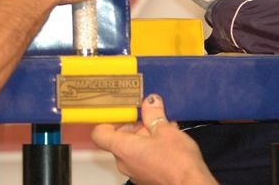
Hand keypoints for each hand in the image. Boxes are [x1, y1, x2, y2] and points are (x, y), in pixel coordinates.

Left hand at [91, 94, 217, 184]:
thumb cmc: (178, 164)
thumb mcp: (165, 130)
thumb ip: (154, 114)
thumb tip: (150, 102)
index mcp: (123, 148)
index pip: (100, 133)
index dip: (108, 120)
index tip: (120, 112)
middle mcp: (124, 162)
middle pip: (118, 139)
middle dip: (134, 126)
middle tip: (149, 118)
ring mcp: (134, 172)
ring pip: (132, 148)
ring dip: (145, 137)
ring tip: (163, 129)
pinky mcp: (145, 178)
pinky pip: (142, 158)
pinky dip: (150, 149)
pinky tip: (167, 143)